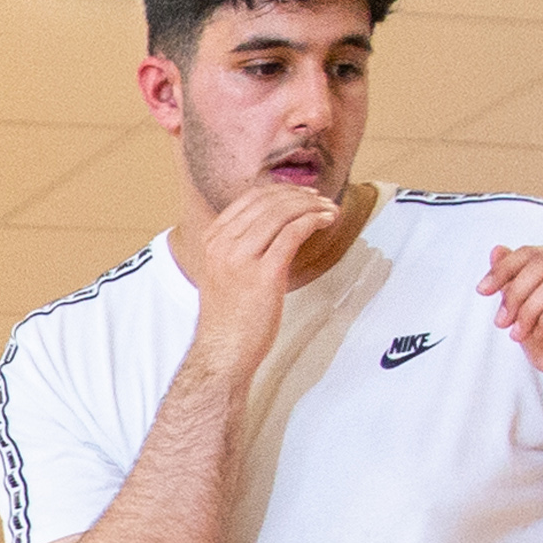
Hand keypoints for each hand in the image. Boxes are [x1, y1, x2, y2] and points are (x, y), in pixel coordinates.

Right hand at [191, 175, 340, 368]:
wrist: (223, 352)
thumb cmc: (230, 318)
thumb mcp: (225, 271)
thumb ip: (241, 246)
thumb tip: (275, 225)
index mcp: (213, 239)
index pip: (250, 198)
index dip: (282, 190)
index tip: (302, 194)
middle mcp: (223, 244)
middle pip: (268, 202)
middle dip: (300, 196)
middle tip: (321, 201)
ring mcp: (241, 258)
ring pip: (282, 213)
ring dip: (311, 206)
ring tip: (329, 210)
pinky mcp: (263, 274)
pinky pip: (293, 233)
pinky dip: (313, 221)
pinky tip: (326, 221)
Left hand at [476, 242, 542, 411]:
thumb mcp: (525, 312)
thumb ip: (514, 281)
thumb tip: (496, 249)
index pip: (535, 252)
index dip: (504, 269)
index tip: (482, 290)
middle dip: (515, 294)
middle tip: (502, 322)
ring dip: (528, 311)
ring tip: (518, 333)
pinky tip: (540, 335)